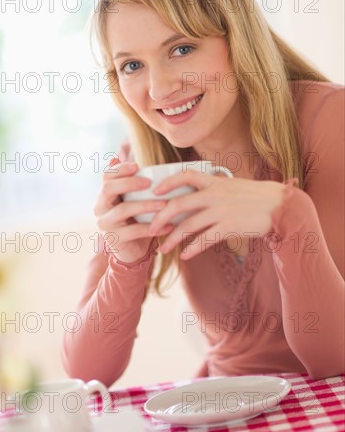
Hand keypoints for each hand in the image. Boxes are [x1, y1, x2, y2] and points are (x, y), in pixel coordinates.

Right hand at [94, 158, 174, 263]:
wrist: (134, 250)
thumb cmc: (136, 220)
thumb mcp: (134, 200)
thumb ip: (133, 183)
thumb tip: (122, 157)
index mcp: (104, 195)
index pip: (106, 176)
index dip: (120, 169)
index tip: (137, 166)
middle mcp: (100, 208)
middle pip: (108, 189)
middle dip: (129, 183)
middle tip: (149, 182)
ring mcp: (105, 224)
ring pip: (123, 210)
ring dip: (145, 205)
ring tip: (164, 204)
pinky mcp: (114, 239)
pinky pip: (134, 231)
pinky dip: (153, 228)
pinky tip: (169, 226)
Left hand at [148, 169, 284, 259]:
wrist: (280, 205)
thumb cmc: (256, 196)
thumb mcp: (232, 185)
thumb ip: (214, 188)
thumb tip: (197, 193)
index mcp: (214, 182)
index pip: (185, 175)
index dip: (167, 183)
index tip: (156, 192)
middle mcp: (214, 194)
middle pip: (178, 204)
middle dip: (160, 218)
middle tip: (151, 230)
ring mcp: (221, 211)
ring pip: (188, 225)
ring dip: (172, 239)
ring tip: (163, 249)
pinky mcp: (229, 226)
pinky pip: (205, 239)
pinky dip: (192, 249)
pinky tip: (185, 256)